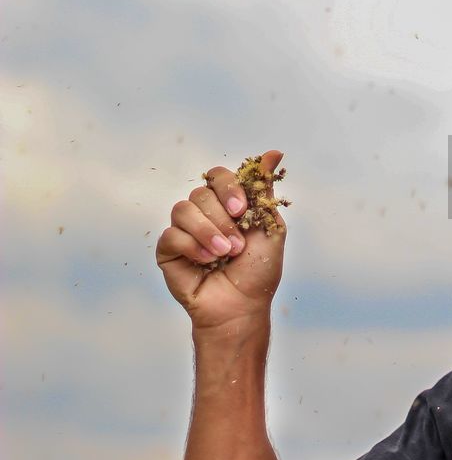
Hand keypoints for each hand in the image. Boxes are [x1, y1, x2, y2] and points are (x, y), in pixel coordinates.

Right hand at [156, 150, 286, 330]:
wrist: (242, 306)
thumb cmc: (258, 270)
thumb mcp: (269, 226)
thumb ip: (264, 190)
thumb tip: (274, 153)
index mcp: (226, 204)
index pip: (217, 176)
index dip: (228, 187)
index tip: (242, 209)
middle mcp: (203, 213)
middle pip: (200, 193)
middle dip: (223, 218)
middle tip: (238, 244)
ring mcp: (183, 230)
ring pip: (183, 209)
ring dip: (209, 232)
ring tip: (225, 253)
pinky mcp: (168, 250)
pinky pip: (172, 234)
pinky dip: (193, 246)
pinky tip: (207, 261)